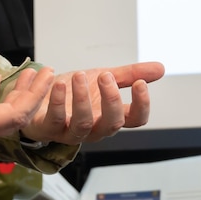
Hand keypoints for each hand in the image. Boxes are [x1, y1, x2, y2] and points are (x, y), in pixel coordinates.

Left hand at [19, 61, 164, 145]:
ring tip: (79, 75)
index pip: (135, 120)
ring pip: (83, 124)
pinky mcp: (49, 128)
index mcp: (109, 115)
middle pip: (111, 125)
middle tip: (106, 76)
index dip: (142, 105)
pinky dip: (58, 102)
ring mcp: (71, 131)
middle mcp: (93, 127)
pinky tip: (58, 83)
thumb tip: (161, 68)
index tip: (140, 84)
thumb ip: (128, 75)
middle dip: (111, 100)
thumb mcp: (101, 79)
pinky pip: (55, 120)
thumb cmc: (72, 92)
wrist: (39, 96)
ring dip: (83, 98)